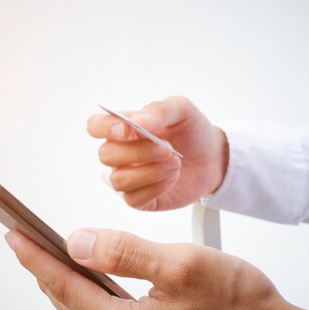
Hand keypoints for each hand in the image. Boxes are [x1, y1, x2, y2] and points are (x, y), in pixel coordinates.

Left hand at [6, 230, 308, 309]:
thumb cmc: (241, 305)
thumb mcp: (182, 265)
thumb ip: (124, 253)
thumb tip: (77, 242)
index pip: (65, 287)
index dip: (35, 259)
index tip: (14, 236)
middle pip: (69, 308)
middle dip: (46, 275)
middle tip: (31, 248)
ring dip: (69, 295)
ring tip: (62, 267)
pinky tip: (104, 297)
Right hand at [87, 96, 227, 210]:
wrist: (212, 158)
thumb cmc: (191, 131)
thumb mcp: (182, 110)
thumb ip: (159, 111)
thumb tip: (137, 122)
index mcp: (124, 127)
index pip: (95, 126)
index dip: (104, 129)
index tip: (127, 131)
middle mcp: (120, 153)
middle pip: (106, 155)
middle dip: (138, 152)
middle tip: (168, 148)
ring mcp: (128, 176)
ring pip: (118, 180)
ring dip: (150, 172)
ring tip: (175, 163)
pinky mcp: (139, 198)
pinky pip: (133, 198)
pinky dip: (156, 187)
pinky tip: (172, 178)